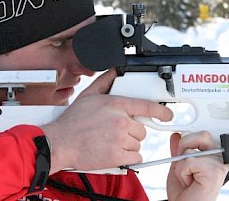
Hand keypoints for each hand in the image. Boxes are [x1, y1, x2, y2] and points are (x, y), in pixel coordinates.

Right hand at [41, 69, 172, 173]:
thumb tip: (113, 71)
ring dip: (128, 145)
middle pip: (142, 129)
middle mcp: (121, 121)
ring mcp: (120, 139)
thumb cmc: (72, 122)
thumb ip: (104, 81)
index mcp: (116, 105)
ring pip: (138, 144)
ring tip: (110, 142)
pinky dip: (127, 157)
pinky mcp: (118, 156)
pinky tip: (113, 152)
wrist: (60, 142)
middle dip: (131, 131)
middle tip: (115, 132)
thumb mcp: (88, 95)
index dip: (161, 111)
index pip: (146, 106)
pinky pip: (135, 157)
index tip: (167, 114)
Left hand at [166, 131, 228, 200]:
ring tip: (189, 177)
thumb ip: (179, 150)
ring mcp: (219, 165)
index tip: (185, 148)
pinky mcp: (214, 171)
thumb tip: (177, 135)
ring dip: (181, 164)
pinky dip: (182, 172)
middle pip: (202, 134)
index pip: (204, 134)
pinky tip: (190, 182)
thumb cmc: (185, 193)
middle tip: (185, 164)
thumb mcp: (179, 166)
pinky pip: (188, 161)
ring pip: (190, 149)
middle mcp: (220, 159)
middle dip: (185, 146)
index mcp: (214, 156)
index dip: (191, 138)